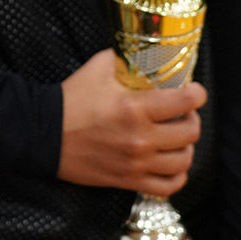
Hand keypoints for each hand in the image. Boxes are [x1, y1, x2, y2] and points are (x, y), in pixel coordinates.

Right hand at [59, 49, 205, 194]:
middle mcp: (140, 138)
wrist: (43, 134)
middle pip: (190, 132)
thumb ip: (126, 59)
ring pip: (183, 161)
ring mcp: (135, 163)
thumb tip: (145, 52)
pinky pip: (167, 187)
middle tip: (183, 113)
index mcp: (135, 108)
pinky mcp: (127, 180)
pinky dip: (176, 176)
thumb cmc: (71, 99)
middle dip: (192, 119)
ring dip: (186, 147)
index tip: (194, 92)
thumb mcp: (99, 68)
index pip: (186, 102)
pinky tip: (170, 163)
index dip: (197, 94)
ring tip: (177, 138)